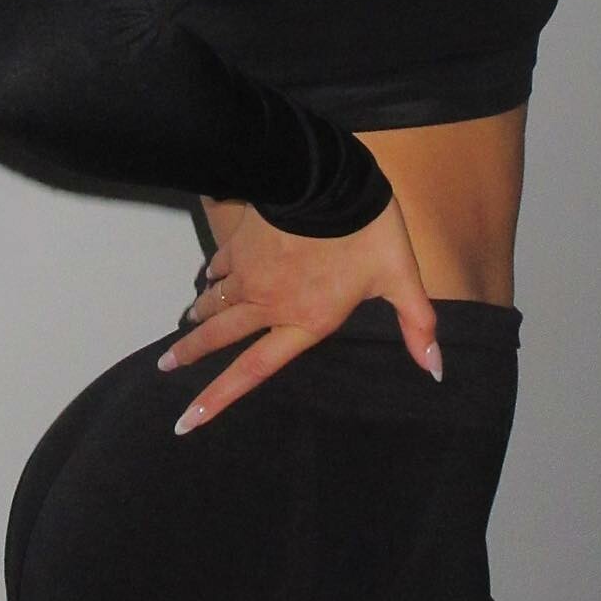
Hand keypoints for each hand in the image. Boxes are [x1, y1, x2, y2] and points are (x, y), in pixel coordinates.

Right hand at [157, 193, 440, 434]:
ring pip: (215, 302)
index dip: (218, 397)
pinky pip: (220, 266)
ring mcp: (249, 273)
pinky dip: (212, 276)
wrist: (327, 181)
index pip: (253, 370)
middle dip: (191, 355)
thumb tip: (435, 369)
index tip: (188, 418)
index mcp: (303, 321)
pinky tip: (207, 278)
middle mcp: (267, 304)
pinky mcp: (242, 243)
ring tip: (184, 327)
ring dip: (199, 317)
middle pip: (220, 337)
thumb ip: (417, 325)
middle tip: (165, 367)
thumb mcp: (400, 278)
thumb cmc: (366, 233)